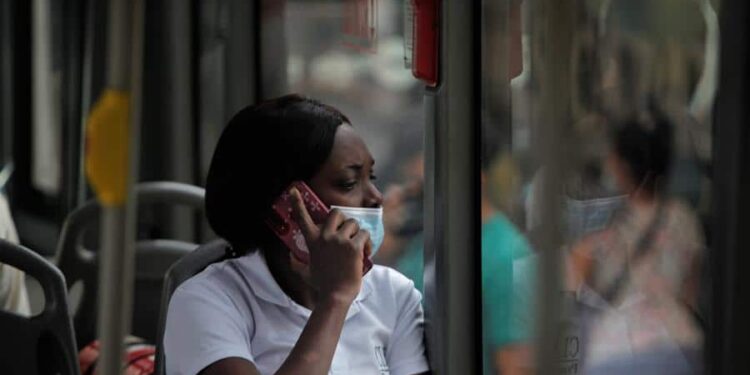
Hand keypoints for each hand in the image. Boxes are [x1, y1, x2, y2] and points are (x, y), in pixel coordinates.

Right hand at [290, 188, 369, 304]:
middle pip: (337, 213)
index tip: (294, 190)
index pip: (302, 218)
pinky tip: (364, 253)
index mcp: (312, 241)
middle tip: (348, 235)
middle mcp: (324, 237)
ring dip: (357, 233)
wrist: (335, 296)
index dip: (297, 202)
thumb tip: (289, 258)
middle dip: (344, 221)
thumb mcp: (305, 271)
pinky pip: (364, 235)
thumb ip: (296, 263)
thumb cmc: (322, 285)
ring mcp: (339, 241)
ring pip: (353, 223)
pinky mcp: (353, 247)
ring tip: (356, 248)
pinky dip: (367, 243)